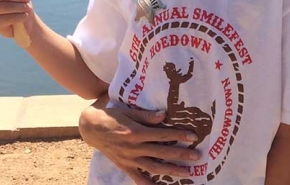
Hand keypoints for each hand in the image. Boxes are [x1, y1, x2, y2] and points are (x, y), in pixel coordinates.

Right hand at [79, 98, 201, 184]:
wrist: (92, 129)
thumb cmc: (113, 116)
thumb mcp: (129, 112)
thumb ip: (146, 116)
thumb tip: (164, 115)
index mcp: (136, 132)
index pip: (162, 135)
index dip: (179, 136)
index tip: (193, 137)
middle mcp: (134, 148)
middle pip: (162, 153)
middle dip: (181, 155)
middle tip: (197, 157)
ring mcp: (130, 159)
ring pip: (154, 168)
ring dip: (171, 171)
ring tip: (187, 173)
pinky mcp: (125, 167)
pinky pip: (139, 179)